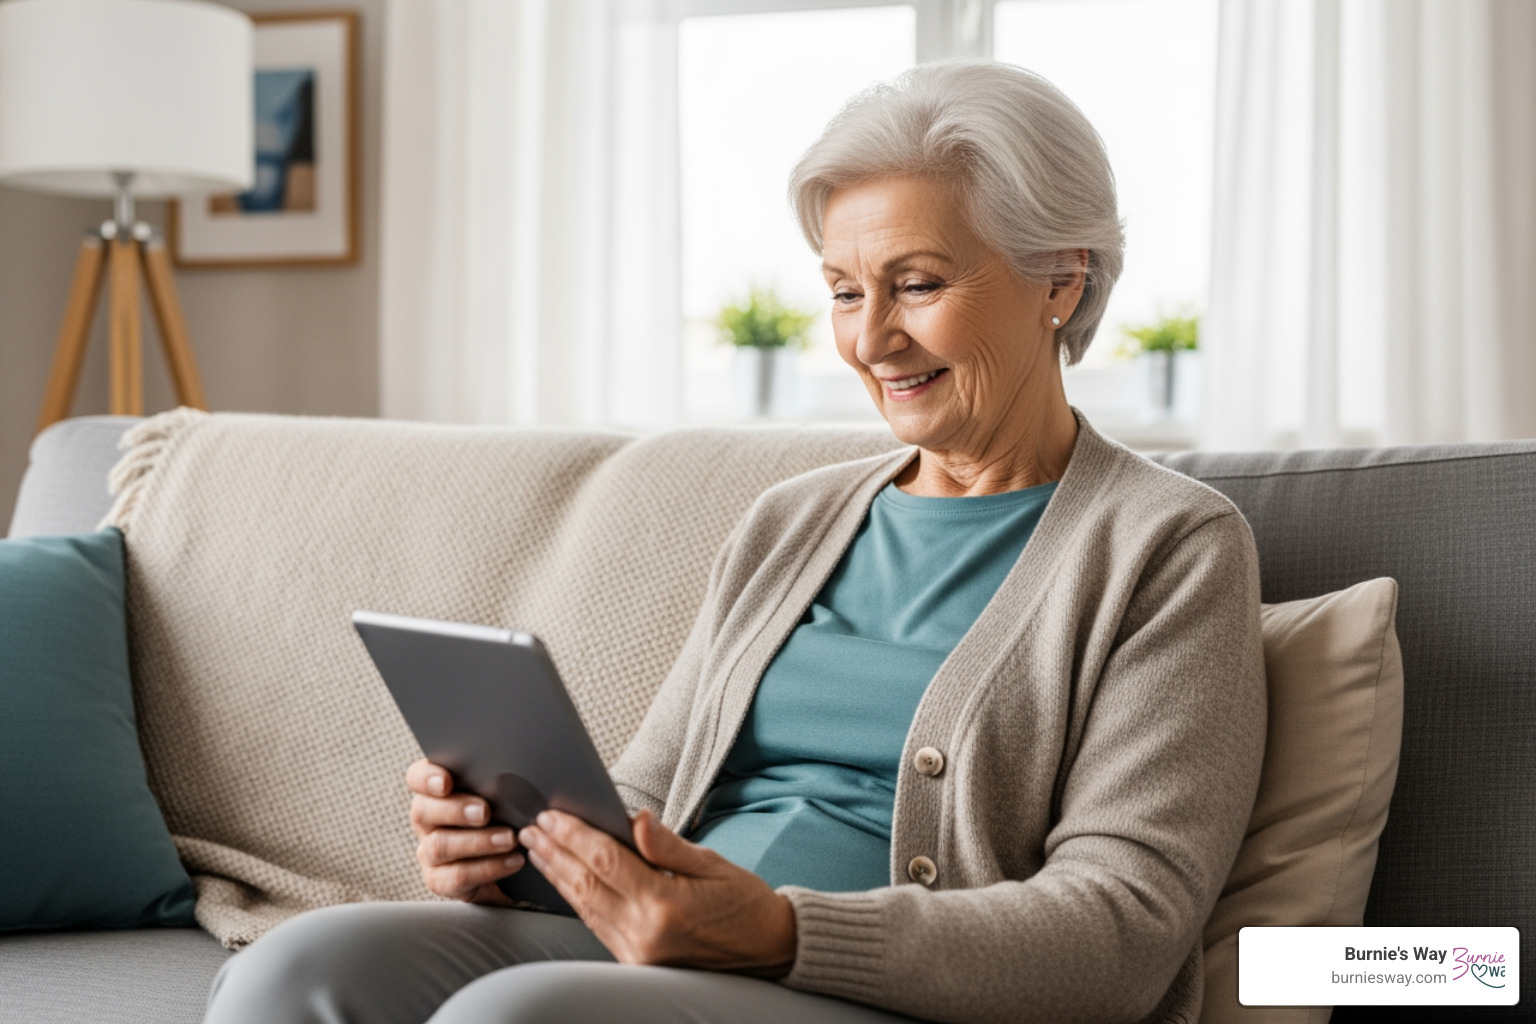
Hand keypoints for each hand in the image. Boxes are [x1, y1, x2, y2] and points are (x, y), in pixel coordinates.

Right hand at [406, 758, 522, 904]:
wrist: (507, 868)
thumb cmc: (503, 817)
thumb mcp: (501, 796)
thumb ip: (497, 782)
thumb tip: (519, 770)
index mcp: (434, 792)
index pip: (417, 777)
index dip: (427, 778)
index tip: (445, 781)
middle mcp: (426, 820)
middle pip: (424, 810)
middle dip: (456, 810)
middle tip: (485, 811)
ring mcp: (429, 852)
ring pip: (440, 845)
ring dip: (478, 841)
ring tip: (509, 839)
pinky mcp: (440, 880)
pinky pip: (458, 876)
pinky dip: (489, 868)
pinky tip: (513, 861)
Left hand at [518, 808, 796, 976]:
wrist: (769, 950)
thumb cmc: (746, 904)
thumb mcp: (713, 864)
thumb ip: (668, 845)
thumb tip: (634, 817)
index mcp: (664, 905)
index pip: (605, 861)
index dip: (575, 834)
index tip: (552, 814)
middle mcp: (645, 933)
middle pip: (586, 884)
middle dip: (555, 852)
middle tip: (532, 827)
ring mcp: (638, 953)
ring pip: (585, 908)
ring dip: (558, 876)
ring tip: (538, 850)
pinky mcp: (636, 963)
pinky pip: (598, 926)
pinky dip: (577, 900)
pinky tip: (565, 881)